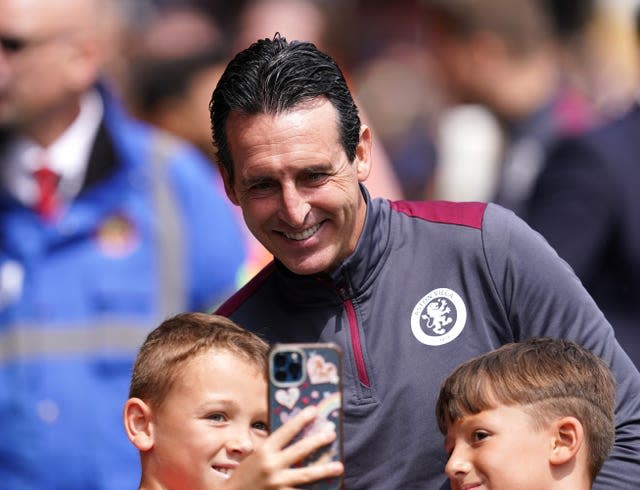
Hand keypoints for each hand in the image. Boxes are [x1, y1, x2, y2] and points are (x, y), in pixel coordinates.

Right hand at [223, 406, 342, 488]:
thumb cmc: (243, 477)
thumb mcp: (253, 457)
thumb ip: (269, 448)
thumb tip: (291, 436)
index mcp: (263, 451)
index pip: (286, 431)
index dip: (301, 419)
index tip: (314, 411)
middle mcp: (271, 465)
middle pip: (300, 450)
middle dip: (318, 441)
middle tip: (332, 434)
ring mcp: (277, 483)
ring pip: (305, 475)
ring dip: (324, 469)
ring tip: (339, 466)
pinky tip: (325, 487)